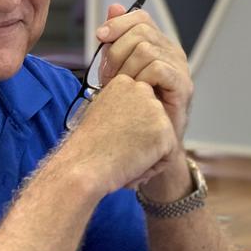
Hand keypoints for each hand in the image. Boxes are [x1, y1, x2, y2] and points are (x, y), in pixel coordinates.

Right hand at [63, 74, 177, 192]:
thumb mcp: (100, 113)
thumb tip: (134, 118)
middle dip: (141, 141)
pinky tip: (133, 166)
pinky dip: (152, 167)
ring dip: (147, 154)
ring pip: (163, 139)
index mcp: (123, 83)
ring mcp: (156, 110)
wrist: (83, 166)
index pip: (140, 108)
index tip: (109, 137)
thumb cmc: (86, 147)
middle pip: (154, 122)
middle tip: (117, 150)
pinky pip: (168, 156)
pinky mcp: (165, 131)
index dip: (127, 129)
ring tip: (123, 158)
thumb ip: (121, 109)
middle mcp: (142, 90)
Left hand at [95, 3, 192, 141]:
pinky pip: (157, 69)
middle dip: (117, 51)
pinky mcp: (182, 87)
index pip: (140, 18)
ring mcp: (180, 69)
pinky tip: (135, 92)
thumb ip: (116, 40)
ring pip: (146, 50)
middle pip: (140, 32)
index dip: (118, 23)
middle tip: (107, 75)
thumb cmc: (134, 106)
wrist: (150, 141)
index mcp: (158, 44)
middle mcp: (172, 52)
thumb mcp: (118, 69)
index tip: (100, 36)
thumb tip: (114, 7)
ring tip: (120, 87)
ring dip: (126, 68)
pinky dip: (140, 78)